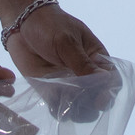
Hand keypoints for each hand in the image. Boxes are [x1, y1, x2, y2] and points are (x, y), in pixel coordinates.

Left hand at [3, 3, 118, 120]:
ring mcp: (68, 85)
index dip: (109, 92)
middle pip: (97, 98)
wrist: (22, 24)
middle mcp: (85, 75)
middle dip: (91, 105)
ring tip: (66, 103)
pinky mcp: (51, 91)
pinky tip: (55, 107)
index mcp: (97, 59)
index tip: (100, 100)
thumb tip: (104, 80)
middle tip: (81, 103)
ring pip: (80, 108)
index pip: (111, 80)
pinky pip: (59, 108)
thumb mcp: (67, 41)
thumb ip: (82, 62)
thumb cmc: (50, 25)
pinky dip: (59, 111)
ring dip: (76, 110)